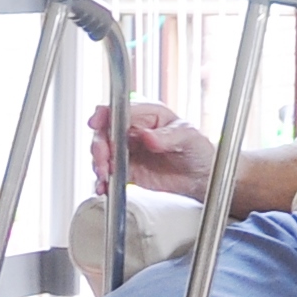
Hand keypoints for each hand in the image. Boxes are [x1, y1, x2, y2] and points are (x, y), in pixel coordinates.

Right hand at [90, 100, 212, 196]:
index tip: (96, 124)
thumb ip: (167, 136)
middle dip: (99, 146)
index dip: (104, 116)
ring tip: (105, 175)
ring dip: (99, 164)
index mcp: (147, 115)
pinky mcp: (127, 170)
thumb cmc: (198, 149)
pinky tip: (103, 186)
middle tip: (104, 159)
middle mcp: (134, 131)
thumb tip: (147, 136)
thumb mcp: (188, 137)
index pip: (119, 110)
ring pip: (103, 153)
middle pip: (105, 133)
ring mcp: (128, 151)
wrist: (201, 177)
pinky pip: (109, 173)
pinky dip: (102, 181)